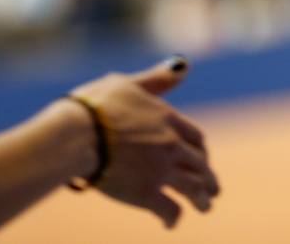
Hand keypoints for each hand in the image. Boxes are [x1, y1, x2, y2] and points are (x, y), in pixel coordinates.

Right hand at [70, 57, 218, 227]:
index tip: (202, 158)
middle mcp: (171, 145)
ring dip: (201, 199)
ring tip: (205, 207)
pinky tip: (170, 223)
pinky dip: (173, 217)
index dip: (201, 150)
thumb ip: (156, 79)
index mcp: (168, 119)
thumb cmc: (94, 105)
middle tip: (213, 189)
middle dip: (208, 177)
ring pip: (193, 187)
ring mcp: (161, 170)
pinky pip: (169, 209)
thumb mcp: (128, 83)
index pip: (195, 138)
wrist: (76, 134)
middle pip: (200, 164)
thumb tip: (182, 64)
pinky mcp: (146, 193)